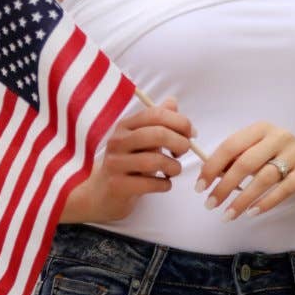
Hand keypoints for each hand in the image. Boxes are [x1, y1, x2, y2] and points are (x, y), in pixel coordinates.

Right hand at [63, 97, 193, 223]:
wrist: (103, 192)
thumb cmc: (129, 162)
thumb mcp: (142, 139)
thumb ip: (158, 120)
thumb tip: (173, 101)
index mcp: (125, 125)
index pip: (155, 114)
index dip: (179, 121)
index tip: (191, 134)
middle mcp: (118, 141)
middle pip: (157, 134)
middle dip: (180, 143)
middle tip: (184, 151)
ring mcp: (115, 163)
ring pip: (154, 160)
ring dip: (174, 167)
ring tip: (174, 170)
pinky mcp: (117, 185)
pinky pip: (150, 183)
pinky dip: (165, 184)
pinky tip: (164, 183)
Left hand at [194, 122, 294, 220]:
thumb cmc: (279, 157)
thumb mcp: (258, 151)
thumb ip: (236, 160)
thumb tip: (209, 176)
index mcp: (260, 129)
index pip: (231, 146)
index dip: (212, 166)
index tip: (200, 186)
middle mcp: (278, 137)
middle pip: (245, 163)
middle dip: (224, 186)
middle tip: (210, 204)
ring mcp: (294, 154)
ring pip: (264, 178)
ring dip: (242, 199)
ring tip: (227, 215)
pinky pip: (283, 190)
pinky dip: (265, 202)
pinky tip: (251, 212)